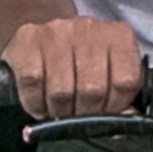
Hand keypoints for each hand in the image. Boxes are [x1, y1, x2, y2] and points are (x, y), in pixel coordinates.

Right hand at [1, 15, 146, 120]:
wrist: (41, 35)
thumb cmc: (79, 61)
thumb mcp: (108, 73)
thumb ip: (120, 97)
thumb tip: (123, 122)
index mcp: (118, 36)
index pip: (125, 82)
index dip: (115, 107)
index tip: (104, 114)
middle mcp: (88, 29)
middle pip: (92, 90)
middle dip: (84, 114)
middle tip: (78, 115)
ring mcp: (56, 32)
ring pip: (61, 91)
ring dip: (59, 111)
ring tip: (59, 110)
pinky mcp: (28, 39)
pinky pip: (32, 84)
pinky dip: (35, 103)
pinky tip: (40, 104)